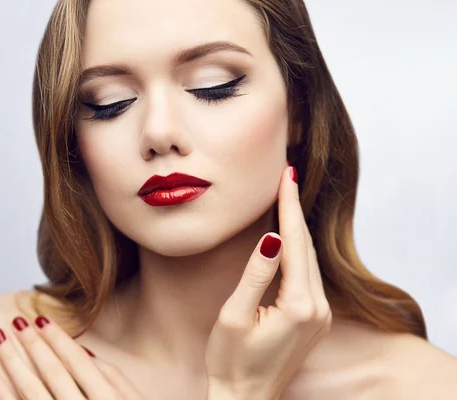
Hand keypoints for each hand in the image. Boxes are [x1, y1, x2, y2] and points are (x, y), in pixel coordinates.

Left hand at [0, 315, 144, 399]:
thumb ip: (114, 379)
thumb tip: (84, 352)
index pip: (78, 362)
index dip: (58, 339)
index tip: (41, 319)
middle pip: (54, 372)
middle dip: (33, 344)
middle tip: (16, 321)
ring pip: (33, 391)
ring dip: (13, 363)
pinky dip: (4, 397)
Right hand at [205, 165, 331, 399]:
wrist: (246, 399)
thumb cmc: (232, 362)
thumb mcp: (235, 316)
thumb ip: (256, 275)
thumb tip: (271, 236)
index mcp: (299, 306)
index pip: (295, 243)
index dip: (289, 206)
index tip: (286, 175)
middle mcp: (318, 309)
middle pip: (306, 247)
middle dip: (295, 210)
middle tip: (287, 175)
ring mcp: (319, 315)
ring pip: (309, 260)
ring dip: (297, 228)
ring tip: (287, 196)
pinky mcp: (313, 320)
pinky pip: (307, 275)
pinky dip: (298, 250)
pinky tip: (290, 234)